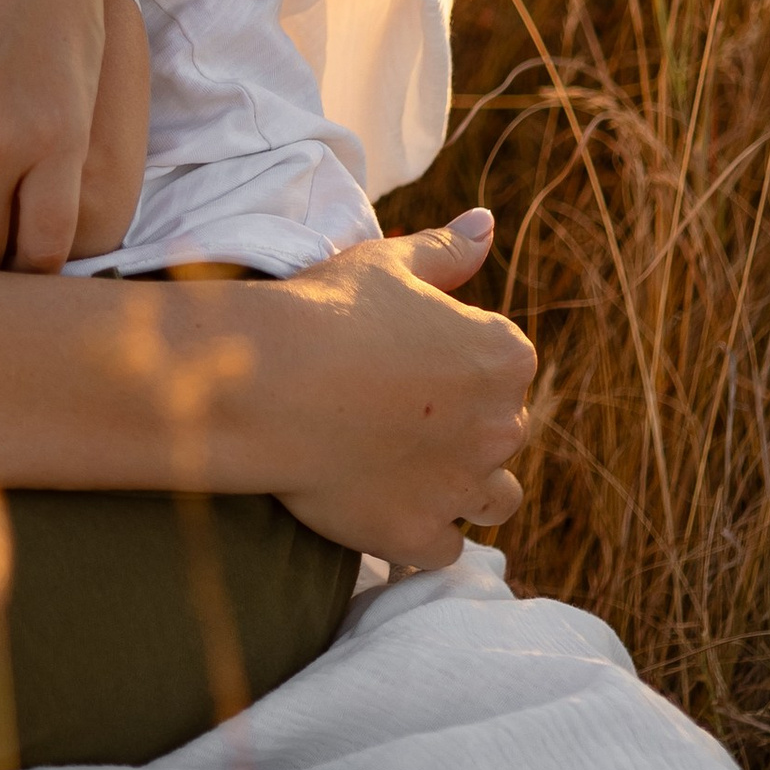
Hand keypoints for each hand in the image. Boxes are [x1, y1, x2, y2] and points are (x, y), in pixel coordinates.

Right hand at [247, 215, 535, 568]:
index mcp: (503, 357)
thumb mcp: (385, 263)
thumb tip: (488, 222)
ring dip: (463, 486)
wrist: (267, 379)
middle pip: (500, 430)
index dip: (451, 359)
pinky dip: (420, 533)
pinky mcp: (418, 534)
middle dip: (461, 423)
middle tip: (391, 407)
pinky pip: (442, 547)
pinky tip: (382, 506)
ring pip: (493, 499)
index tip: (401, 358)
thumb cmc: (325, 310)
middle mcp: (501, 427)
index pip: (501, 363)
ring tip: (405, 466)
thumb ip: (445, 250)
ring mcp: (461, 488)